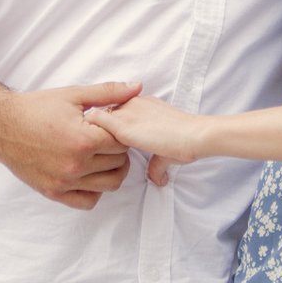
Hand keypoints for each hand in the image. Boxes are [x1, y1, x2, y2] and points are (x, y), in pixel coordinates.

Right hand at [0, 80, 140, 209]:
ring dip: (111, 170)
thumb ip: (108, 92)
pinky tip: (89, 173)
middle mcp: (75, 165)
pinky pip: (87, 201)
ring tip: (102, 155)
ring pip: (109, 184)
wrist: (2, 125)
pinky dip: (94, 190)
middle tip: (107, 139)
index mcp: (83, 140)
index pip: (122, 142)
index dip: (121, 132)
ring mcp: (64, 182)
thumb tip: (137, 86)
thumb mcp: (73, 95)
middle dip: (117, 149)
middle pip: (118, 163)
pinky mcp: (53, 192)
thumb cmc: (36, 108)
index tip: (112, 126)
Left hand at [83, 95, 205, 184]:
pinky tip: (90, 154)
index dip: (106, 128)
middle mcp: (130, 103)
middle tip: (89, 150)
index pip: (114, 111)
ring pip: (94, 118)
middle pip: (102, 112)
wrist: (194, 135)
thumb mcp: (166, 151)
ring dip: (89, 134)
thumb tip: (157, 179)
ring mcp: (125, 113)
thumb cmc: (185, 142)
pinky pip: (95, 125)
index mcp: (140, 104)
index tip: (104, 144)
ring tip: (87, 153)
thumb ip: (156, 163)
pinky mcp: (121, 126)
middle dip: (93, 130)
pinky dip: (89, 138)